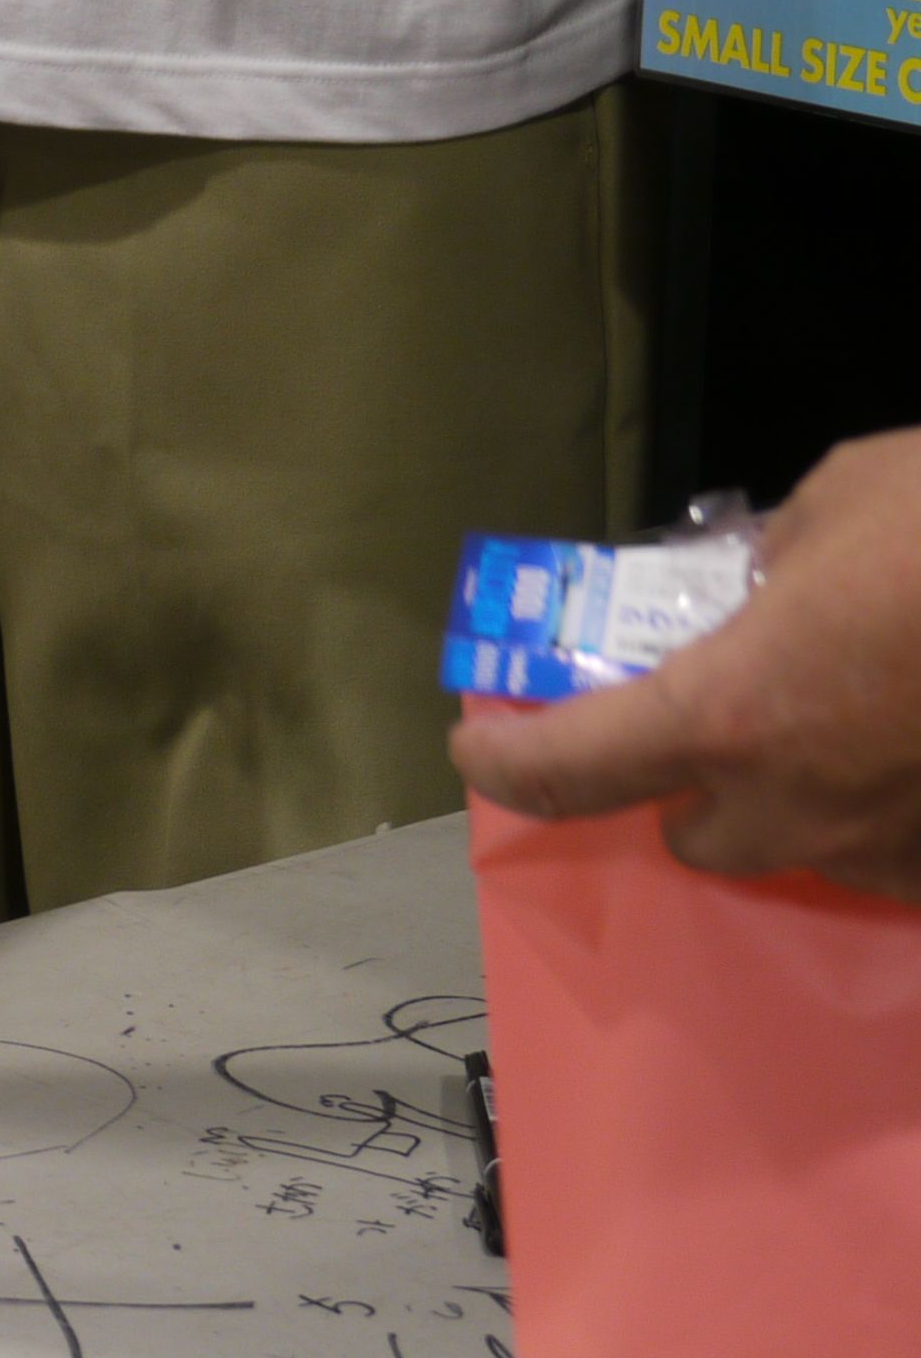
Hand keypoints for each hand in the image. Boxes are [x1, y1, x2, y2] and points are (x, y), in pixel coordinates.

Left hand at [452, 427, 920, 902]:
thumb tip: (761, 574)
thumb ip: (774, 554)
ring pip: (809, 854)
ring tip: (843, 725)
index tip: (480, 742)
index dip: (505, 759)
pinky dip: (896, 815)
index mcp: (729, 716)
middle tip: (706, 721)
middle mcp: (802, 807)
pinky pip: (905, 855)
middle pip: (694, 836)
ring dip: (799, 806)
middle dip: (687, 785)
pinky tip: (912, 750)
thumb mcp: (843, 501)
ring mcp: (902, 849)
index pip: (566, 768)